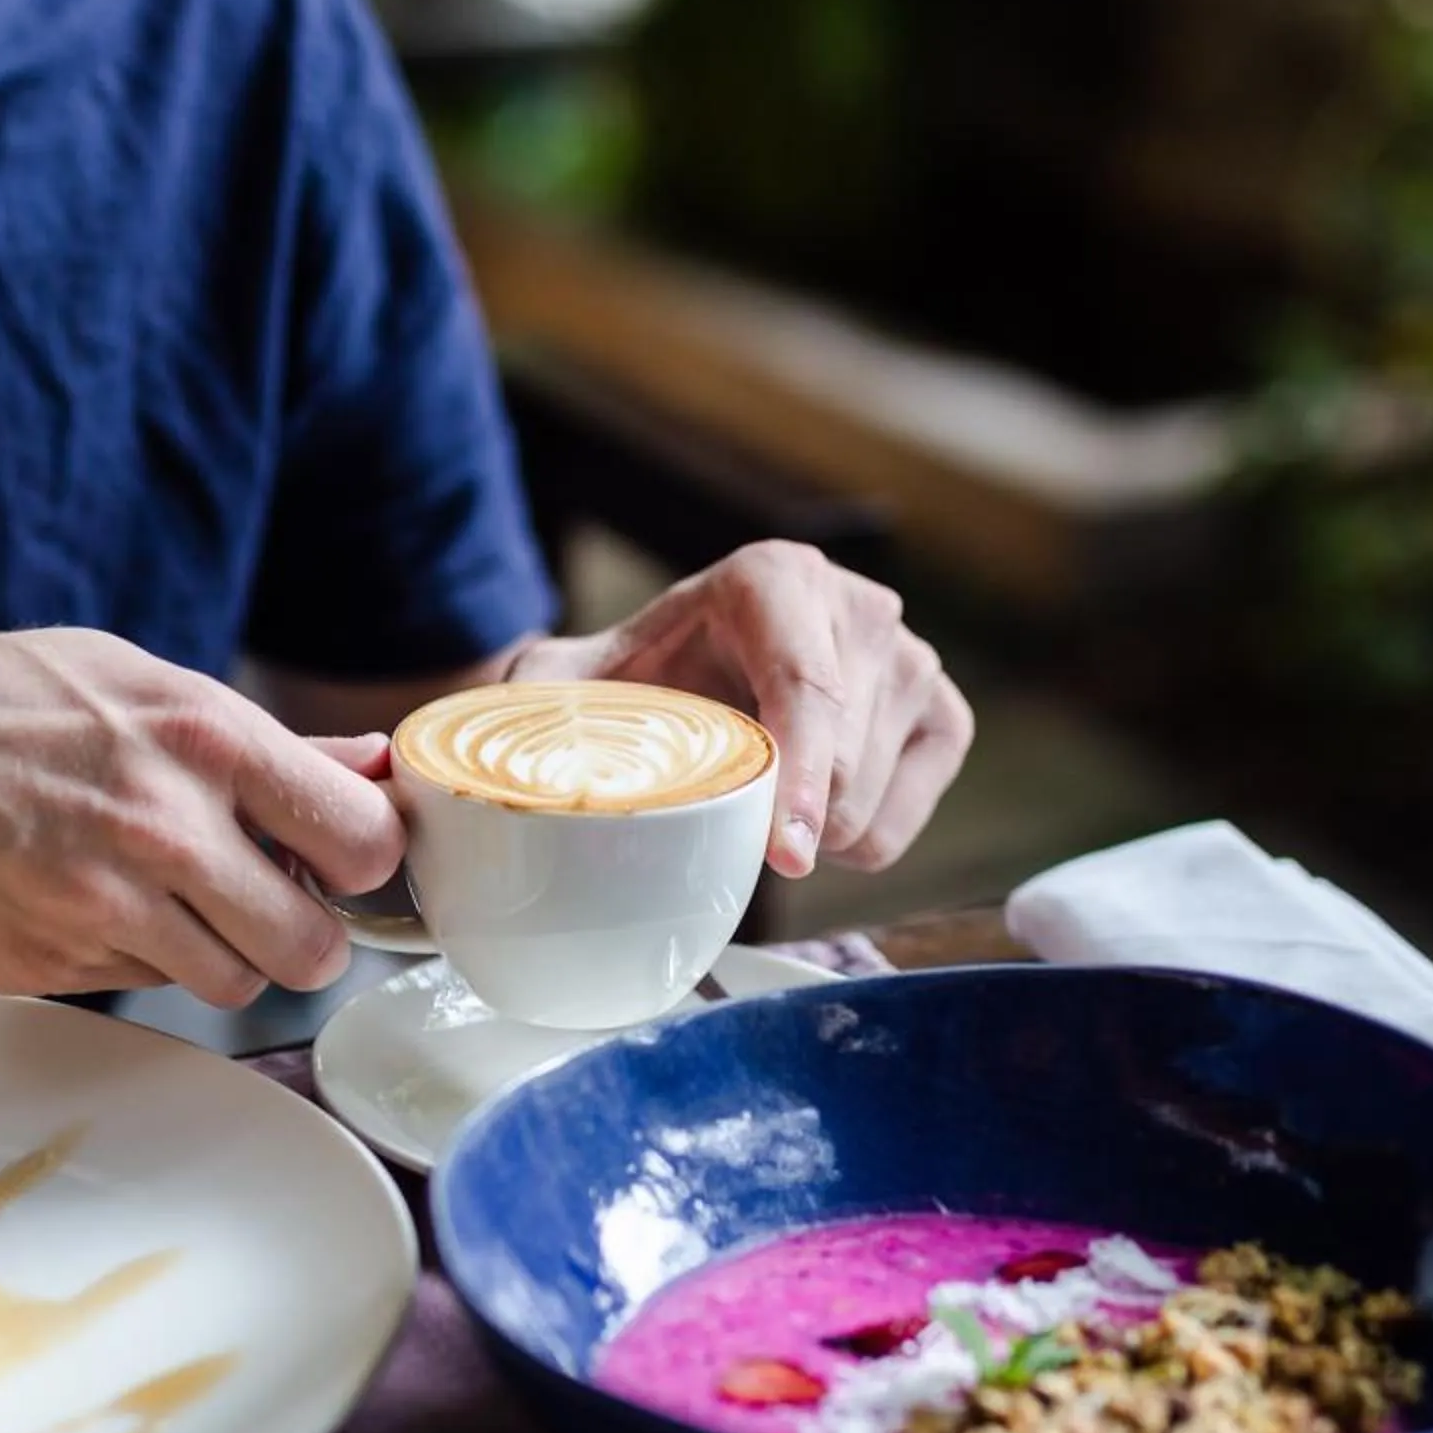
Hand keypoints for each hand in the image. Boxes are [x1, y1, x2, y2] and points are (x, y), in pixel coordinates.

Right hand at [0, 625, 401, 1005]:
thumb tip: (371, 767)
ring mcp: (102, 910)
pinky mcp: (48, 969)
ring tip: (161, 899)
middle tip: (262, 904)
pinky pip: (141, 992)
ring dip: (220, 959)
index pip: (362, 841)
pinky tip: (80, 904)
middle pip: (312, 946)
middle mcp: (163, 829)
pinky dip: (133, 964)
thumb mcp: (130, 678)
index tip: (337, 858)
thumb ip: (261, 742)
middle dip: (301, 935)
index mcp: (202, 739)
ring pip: (234, 987)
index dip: (362, 862)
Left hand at [511, 542, 971, 875]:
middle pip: (841, 764)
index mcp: (775, 578)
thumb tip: (488, 764)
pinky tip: (802, 810)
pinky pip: (899, 826)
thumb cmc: (634, 678)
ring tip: (754, 795)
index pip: (806, 689)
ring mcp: (912, 659)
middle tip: (713, 809)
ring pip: (868, 803)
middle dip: (774, 818)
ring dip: (801, 832)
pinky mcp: (944, 717)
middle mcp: (859, 606)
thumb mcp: (567, 680)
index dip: (798, 779)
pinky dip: (847, 844)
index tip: (783, 854)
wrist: (689, 667)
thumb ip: (532, 706)